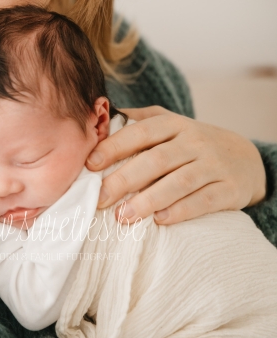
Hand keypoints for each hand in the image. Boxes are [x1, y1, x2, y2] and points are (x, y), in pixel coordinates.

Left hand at [86, 106, 266, 224]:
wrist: (246, 159)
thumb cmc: (193, 143)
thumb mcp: (170, 124)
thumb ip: (138, 120)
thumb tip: (98, 116)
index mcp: (174, 124)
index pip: (141, 132)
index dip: (115, 146)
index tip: (91, 163)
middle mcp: (194, 142)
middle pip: (156, 160)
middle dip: (124, 179)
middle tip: (100, 198)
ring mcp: (213, 165)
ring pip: (178, 182)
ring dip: (148, 200)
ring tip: (122, 216)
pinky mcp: (229, 189)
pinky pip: (204, 200)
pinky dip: (182, 211)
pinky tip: (160, 220)